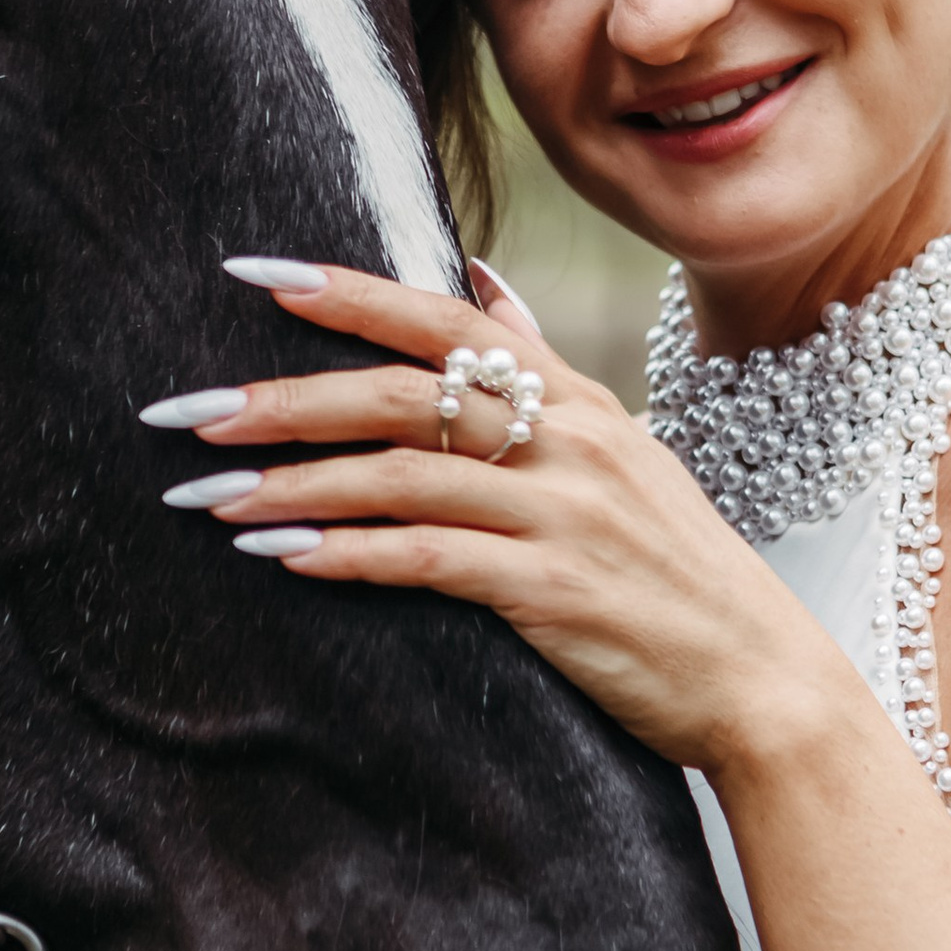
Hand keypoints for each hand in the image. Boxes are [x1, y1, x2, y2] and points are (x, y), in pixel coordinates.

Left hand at [139, 258, 848, 774]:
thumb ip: (542, 366)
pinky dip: (348, 555)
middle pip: (405, 391)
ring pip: (403, 474)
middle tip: (188, 410)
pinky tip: (282, 559)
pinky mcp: (553, 590)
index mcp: (578, 397)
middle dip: (285, 398)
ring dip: (294, 484)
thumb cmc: (676, 568)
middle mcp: (570, 440)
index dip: (346, 293)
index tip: (251, 275)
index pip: (445, 321)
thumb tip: (476, 285)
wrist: (761, 675)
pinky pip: (429, 560)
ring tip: (207, 495)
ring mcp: (563, 513)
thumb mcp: (623, 448)